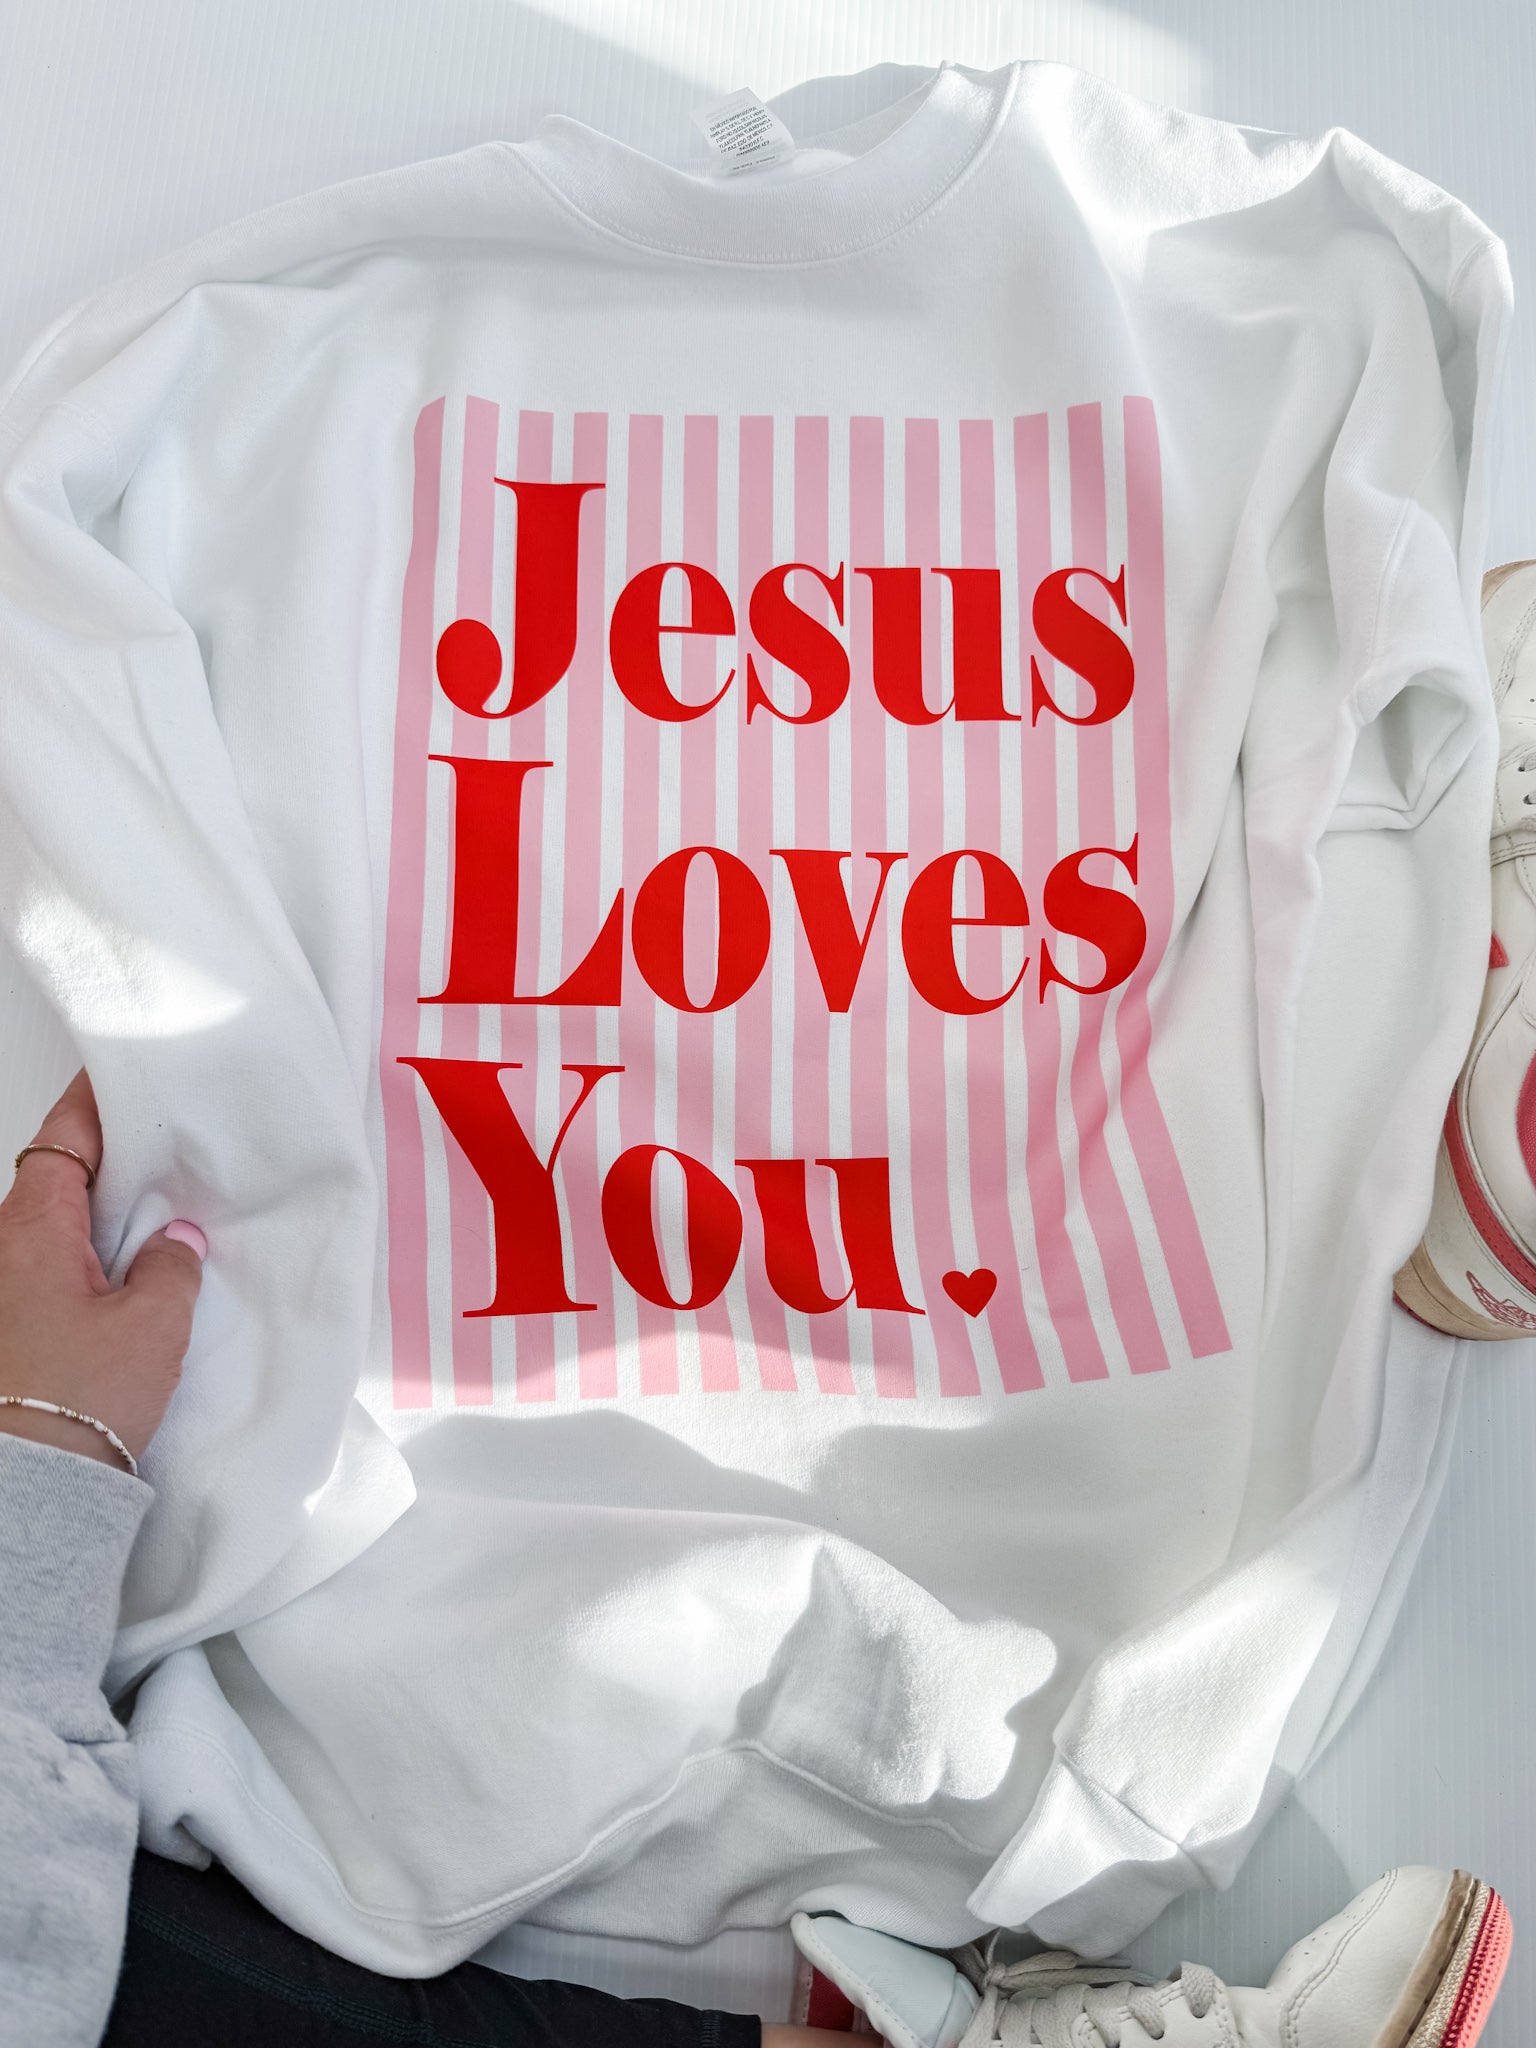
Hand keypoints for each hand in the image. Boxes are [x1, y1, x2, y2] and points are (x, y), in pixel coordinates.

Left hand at [0, 1067, 204, 1471]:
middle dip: (106, 1158)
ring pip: (53, 1226)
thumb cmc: (80, 1399)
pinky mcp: (10, 1330)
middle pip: (54, 1177)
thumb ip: (170, 1267)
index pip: (63, 1135)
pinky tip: (128, 1274)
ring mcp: (2, 1290)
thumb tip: (174, 1243)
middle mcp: (3, 1249)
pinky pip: (50, 1268)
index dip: (95, 1101)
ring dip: (98, 1215)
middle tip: (161, 1145)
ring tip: (157, 1211)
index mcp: (32, 1227)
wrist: (29, 1487)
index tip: (124, 1076)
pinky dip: (87, 1256)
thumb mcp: (152, 1324)